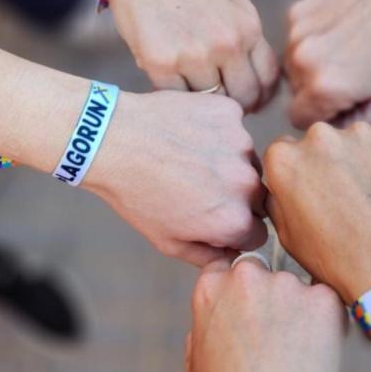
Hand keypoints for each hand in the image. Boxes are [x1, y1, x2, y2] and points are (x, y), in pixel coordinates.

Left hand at [83, 91, 267, 264]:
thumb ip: (208, 256)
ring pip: (246, 159)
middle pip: (256, 197)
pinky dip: (216, 131)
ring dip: (227, 161)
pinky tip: (188, 134)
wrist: (113, 140)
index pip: (257, 234)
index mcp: (234, 220)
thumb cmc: (136, 193)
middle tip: (197, 186)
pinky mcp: (230, 113)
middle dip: (234, 196)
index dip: (235, 230)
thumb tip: (231, 258)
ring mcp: (241, 144)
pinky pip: (233, 126)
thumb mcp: (167, 242)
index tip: (213, 218)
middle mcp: (247, 183)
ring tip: (188, 158)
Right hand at [103, 0, 279, 111]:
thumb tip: (253, 84)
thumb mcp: (231, 5)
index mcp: (249, 27)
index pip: (267, 81)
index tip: (248, 101)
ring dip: (201, 100)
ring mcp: (194, 55)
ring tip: (191, 86)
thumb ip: (245, 41)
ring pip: (208, 101)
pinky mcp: (161, 63)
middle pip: (242, 98)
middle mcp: (227, 43)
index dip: (259, 97)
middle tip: (219, 103)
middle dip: (234, 106)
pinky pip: (175, 96)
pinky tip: (169, 79)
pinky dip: (173, 93)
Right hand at [186, 257, 344, 371]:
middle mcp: (247, 276)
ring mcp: (286, 284)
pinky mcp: (322, 297)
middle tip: (273, 331)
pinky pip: (324, 301)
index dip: (236, 288)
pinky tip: (316, 348)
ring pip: (294, 287)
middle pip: (260, 271)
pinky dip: (324, 320)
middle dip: (266, 294)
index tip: (245, 307)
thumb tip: (217, 318)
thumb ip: (204, 326)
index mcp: (211, 288)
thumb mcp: (196, 361)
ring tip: (295, 350)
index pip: (225, 267)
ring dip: (296, 308)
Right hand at [264, 123, 370, 304]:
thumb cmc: (339, 260)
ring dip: (360, 161)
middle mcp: (319, 136)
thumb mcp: (287, 236)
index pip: (284, 152)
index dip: (299, 174)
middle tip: (345, 198)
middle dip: (328, 163)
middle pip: (320, 142)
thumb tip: (281, 187)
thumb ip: (277, 199)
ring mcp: (361, 134)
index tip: (313, 191)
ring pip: (356, 142)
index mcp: (284, 158)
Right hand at [285, 0, 370, 127]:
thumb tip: (331, 132)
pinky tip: (338, 33)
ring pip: (291, 67)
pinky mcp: (297, 13)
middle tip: (347, 76)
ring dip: (310, 66)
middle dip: (315, 91)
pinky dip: (310, 41)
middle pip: (294, 93)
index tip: (342, 104)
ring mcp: (296, 34)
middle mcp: (301, 62)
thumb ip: (354, 124)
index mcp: (323, 89)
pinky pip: (293, 40)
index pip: (298, 120)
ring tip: (344, 54)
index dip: (320, 115)